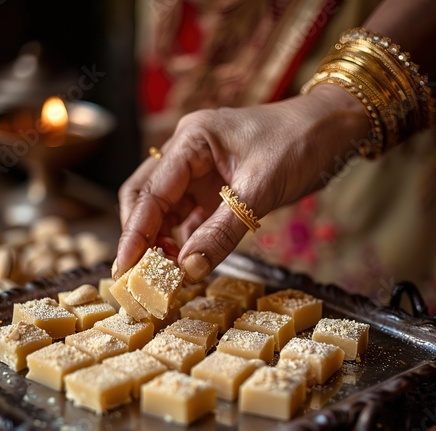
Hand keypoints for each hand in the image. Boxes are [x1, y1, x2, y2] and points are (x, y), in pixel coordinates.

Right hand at [113, 84, 368, 281]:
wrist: (331, 129)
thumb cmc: (299, 145)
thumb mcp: (260, 190)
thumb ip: (222, 231)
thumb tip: (187, 269)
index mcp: (191, 140)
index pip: (151, 191)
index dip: (135, 232)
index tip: (124, 267)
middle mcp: (187, 153)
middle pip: (147, 197)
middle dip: (140, 235)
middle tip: (139, 274)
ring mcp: (199, 171)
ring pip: (165, 209)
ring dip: (161, 240)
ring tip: (162, 273)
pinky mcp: (214, 188)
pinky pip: (189, 216)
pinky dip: (184, 239)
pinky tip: (185, 260)